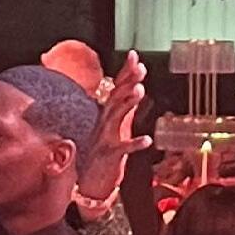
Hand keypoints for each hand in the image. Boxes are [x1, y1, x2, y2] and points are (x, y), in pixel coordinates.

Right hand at [76, 51, 150, 204]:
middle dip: (128, 82)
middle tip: (140, 69)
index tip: (134, 55)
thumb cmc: (101, 150)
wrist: (86, 179)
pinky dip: (135, 144)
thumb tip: (133, 84)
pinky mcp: (109, 155)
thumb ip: (122, 105)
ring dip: (128, 103)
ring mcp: (105, 137)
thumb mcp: (111, 124)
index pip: (116, 88)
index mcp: (105, 113)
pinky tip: (148, 140)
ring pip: (117, 117)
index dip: (125, 72)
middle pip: (116, 98)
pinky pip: (123, 149)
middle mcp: (104, 121)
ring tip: (140, 90)